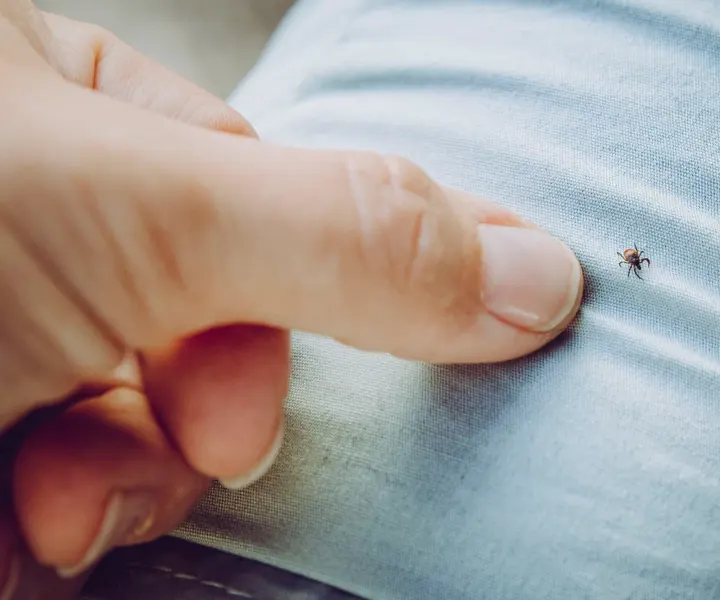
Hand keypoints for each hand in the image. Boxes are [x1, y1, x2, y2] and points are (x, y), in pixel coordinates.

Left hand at [0, 1, 582, 595]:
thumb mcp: (142, 207)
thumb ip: (348, 236)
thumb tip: (543, 278)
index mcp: (60, 108)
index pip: (254, 181)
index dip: (338, 261)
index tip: (478, 317)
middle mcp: (35, 224)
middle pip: (212, 322)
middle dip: (206, 406)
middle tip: (202, 437)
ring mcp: (2, 351)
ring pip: (145, 436)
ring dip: (122, 487)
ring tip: (49, 508)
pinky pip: (67, 514)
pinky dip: (49, 546)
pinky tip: (10, 538)